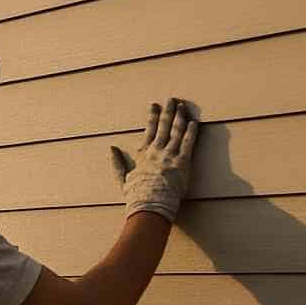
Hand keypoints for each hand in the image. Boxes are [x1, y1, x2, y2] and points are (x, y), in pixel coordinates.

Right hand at [109, 98, 198, 222]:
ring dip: (180, 117)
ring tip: (183, 106)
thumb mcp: (122, 179)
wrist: (150, 205)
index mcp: (143, 154)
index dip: (152, 116)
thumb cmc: (136, 196)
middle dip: (168, 111)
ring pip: (176, 131)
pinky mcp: (182, 162)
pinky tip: (194, 122)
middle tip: (171, 99)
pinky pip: (188, 143)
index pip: (148, 130)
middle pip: (163, 126)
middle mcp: (156, 151)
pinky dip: (191, 132)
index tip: (154, 105)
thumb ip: (116, 162)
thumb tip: (111, 148)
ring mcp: (169, 155)